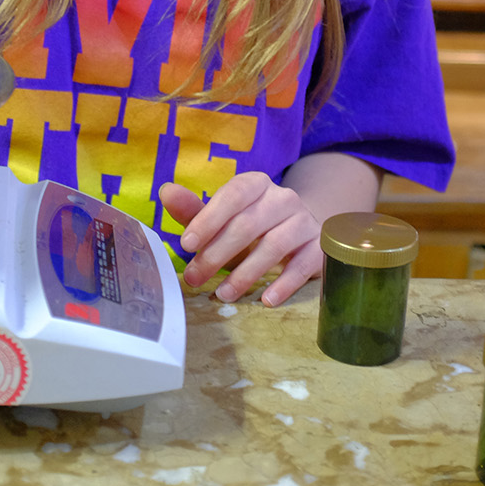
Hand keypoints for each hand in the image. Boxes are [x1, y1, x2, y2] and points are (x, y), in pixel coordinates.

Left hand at [161, 172, 323, 308]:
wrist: (300, 233)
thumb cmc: (252, 226)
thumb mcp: (222, 219)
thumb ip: (195, 210)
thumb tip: (166, 192)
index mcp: (255, 185)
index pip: (232, 196)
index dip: (208, 219)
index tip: (187, 245)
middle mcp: (282, 197)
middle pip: (248, 224)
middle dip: (217, 254)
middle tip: (195, 278)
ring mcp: (304, 221)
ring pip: (274, 246)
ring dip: (245, 273)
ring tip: (224, 294)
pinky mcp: (318, 246)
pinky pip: (302, 266)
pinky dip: (284, 284)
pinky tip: (266, 300)